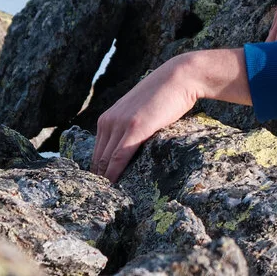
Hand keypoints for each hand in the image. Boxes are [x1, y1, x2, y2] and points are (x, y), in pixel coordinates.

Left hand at [92, 49, 250, 182]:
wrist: (179, 77)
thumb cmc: (166, 94)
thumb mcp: (143, 111)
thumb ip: (134, 125)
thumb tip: (136, 144)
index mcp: (108, 117)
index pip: (97, 151)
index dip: (98, 170)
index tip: (101, 186)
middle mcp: (108, 121)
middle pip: (98, 158)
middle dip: (98, 178)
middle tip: (100, 198)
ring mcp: (120, 124)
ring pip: (105, 160)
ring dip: (105, 179)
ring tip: (107, 197)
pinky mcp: (134, 129)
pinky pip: (119, 157)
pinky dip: (115, 173)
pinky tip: (114, 185)